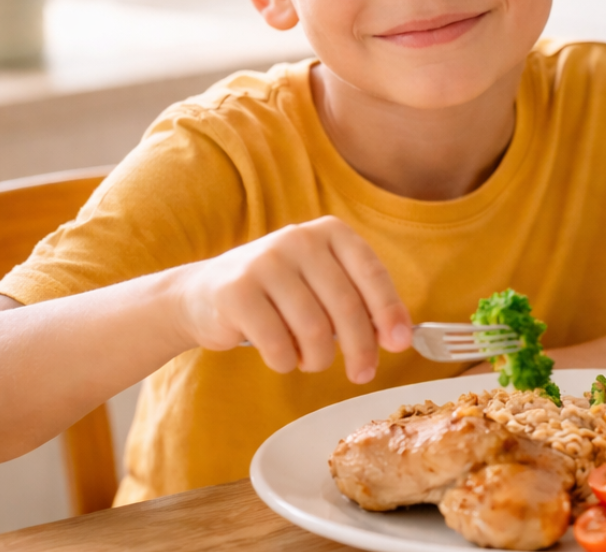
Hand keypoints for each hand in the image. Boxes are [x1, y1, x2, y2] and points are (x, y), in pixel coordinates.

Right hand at [170, 216, 412, 382]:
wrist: (204, 295)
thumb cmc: (278, 295)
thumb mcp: (322, 284)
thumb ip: (360, 302)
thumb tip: (400, 336)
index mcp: (330, 232)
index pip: (371, 274)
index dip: (390, 311)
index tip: (401, 343)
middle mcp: (299, 239)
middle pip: (346, 307)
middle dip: (360, 349)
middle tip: (362, 373)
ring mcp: (265, 263)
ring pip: (315, 331)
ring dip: (318, 359)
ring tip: (310, 359)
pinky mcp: (236, 292)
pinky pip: (279, 345)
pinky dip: (286, 362)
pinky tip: (282, 357)